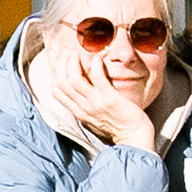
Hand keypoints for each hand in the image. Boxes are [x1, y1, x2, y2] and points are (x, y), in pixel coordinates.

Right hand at [37, 32, 153, 147]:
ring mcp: (96, 104)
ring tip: (76, 53)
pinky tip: (96, 58)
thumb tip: (82, 90)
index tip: (63, 62)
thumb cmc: (119, 128)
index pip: (56, 91)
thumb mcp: (94, 118)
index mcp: (79, 112)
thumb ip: (86, 105)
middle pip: (62, 82)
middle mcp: (84, 108)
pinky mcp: (110, 99)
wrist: (134, 139)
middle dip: (62, 64)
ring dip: (73, 62)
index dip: (56, 74)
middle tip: (68, 52)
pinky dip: (95, 66)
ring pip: (74, 80)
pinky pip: (97, 79)